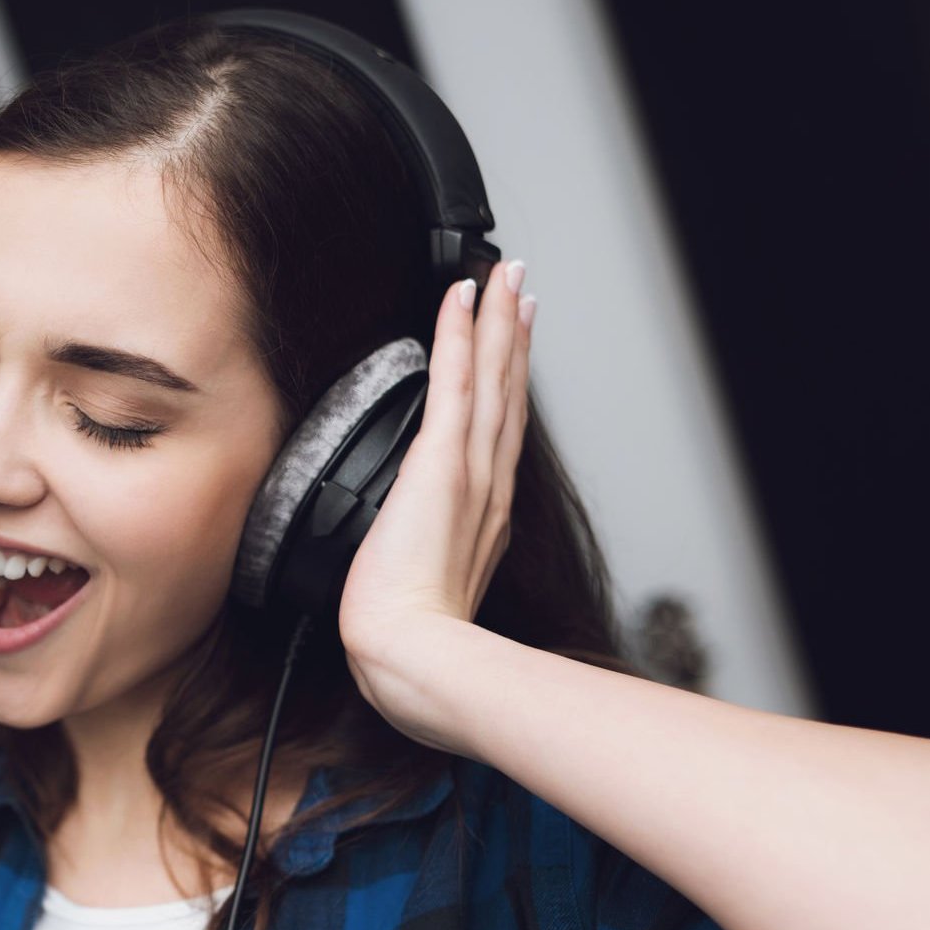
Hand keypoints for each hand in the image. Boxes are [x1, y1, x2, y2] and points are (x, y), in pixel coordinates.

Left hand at [339, 259, 534, 726]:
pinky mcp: (441, 464)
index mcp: (484, 513)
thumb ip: (430, 558)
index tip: (515, 340)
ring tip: (500, 276)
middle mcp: (487, 485)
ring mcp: (468, 471)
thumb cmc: (410, 635)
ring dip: (495, 321)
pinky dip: (459, 336)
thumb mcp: (429, 588)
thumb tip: (415, 552)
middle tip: (520, 286)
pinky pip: (454, 383)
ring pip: (489, 378)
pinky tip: (460, 299)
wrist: (411, 653)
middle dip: (514, 335)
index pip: (499, 431)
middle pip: (507, 393)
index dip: (511, 381)